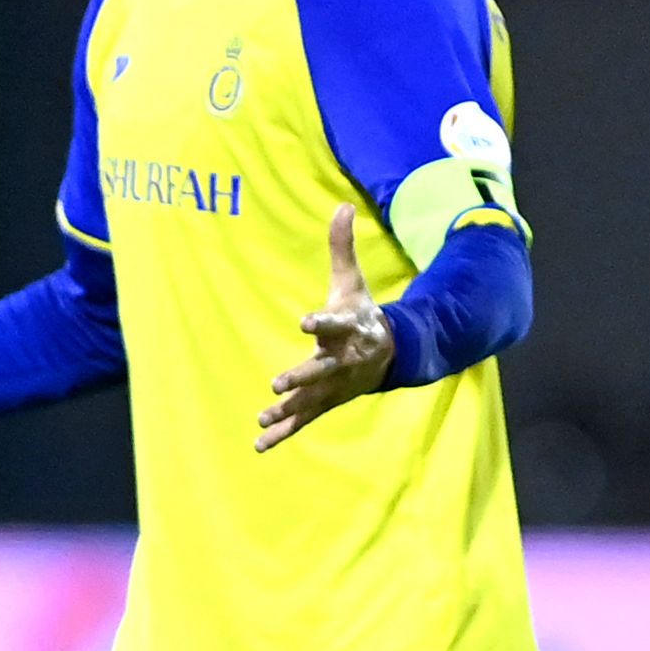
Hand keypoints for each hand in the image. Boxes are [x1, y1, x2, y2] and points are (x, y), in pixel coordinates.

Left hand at [256, 205, 396, 450]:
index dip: (319, 322)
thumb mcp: (352, 282)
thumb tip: (343, 205)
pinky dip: (284, 433)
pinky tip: (259, 445)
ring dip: (287, 410)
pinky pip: (303, 420)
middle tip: (277, 382)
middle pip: (321, 369)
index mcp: (348, 329)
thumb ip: (342, 247)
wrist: (390, 354)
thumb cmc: (362, 313)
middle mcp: (342, 360)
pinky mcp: (326, 402)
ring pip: (310, 400)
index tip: (303, 321)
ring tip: (263, 418)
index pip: (333, 324)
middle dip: (301, 376)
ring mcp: (334, 385)